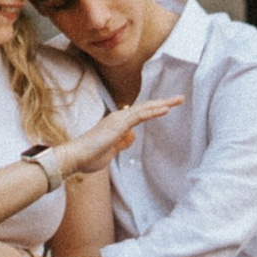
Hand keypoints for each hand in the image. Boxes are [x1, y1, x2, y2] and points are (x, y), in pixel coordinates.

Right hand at [52, 92, 184, 179]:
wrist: (76, 157)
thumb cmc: (90, 157)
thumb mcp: (111, 151)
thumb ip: (122, 143)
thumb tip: (133, 136)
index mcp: (117, 124)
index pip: (140, 114)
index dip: (154, 110)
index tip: (167, 108)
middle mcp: (119, 118)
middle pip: (145, 108)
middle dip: (163, 103)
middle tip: (179, 99)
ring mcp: (119, 119)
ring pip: (145, 108)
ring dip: (163, 104)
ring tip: (178, 100)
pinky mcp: (119, 124)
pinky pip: (140, 115)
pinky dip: (154, 111)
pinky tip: (166, 109)